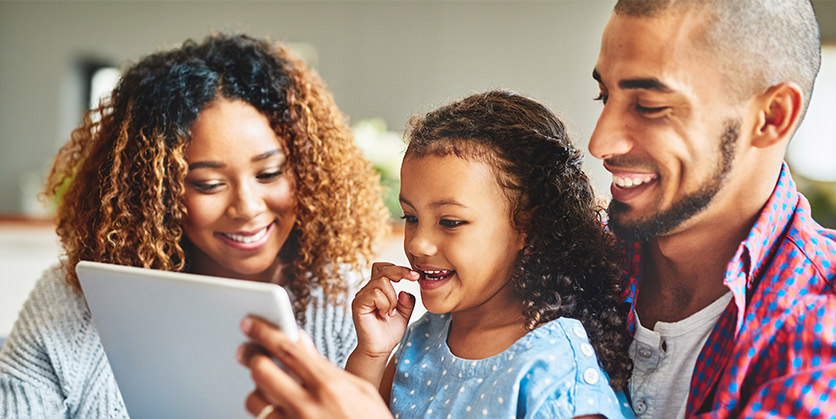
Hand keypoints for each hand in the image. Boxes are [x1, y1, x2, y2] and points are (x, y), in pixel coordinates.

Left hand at [238, 316, 392, 418]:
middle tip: (247, 352)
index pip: (288, 349)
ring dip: (258, 390)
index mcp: (330, 386)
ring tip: (270, 388)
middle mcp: (308, 406)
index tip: (250, 324)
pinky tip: (278, 408)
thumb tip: (301, 343)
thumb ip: (327, 366)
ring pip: (255, 400)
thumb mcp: (361, 391)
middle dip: (252, 358)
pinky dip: (266, 412)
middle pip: (262, 371)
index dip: (264, 332)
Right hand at [352, 262, 418, 356]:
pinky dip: (385, 303)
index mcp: (376, 289)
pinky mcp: (358, 304)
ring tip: (391, 312)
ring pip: (382, 282)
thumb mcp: (404, 313)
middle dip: (401, 273)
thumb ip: (407, 301)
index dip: (399, 268)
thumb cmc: (389, 332)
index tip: (415, 276)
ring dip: (392, 298)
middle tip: (414, 279)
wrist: (380, 349)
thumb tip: (404, 291)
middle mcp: (367, 290)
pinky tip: (385, 314)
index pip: (384, 268)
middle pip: (383, 269)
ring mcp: (361, 296)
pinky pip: (375, 294)